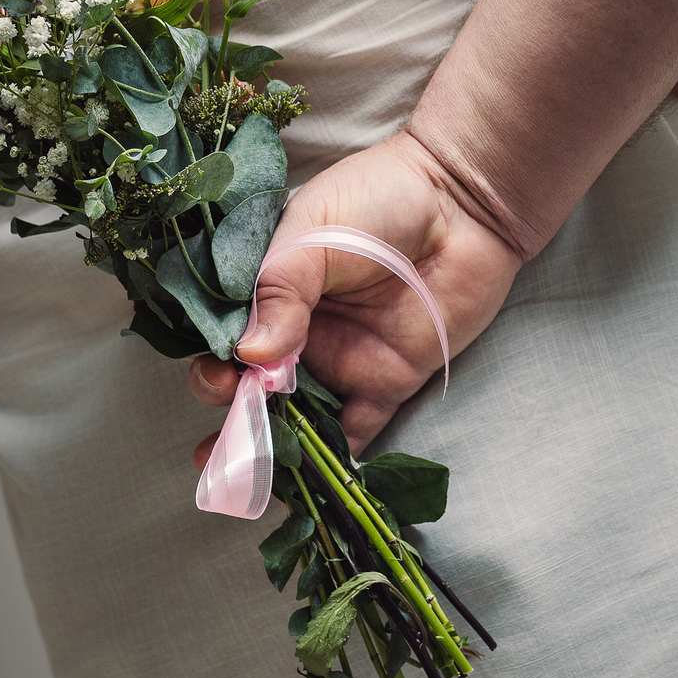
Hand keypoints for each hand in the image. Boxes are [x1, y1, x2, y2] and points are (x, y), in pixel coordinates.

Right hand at [189, 130, 523, 463]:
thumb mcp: (314, 228)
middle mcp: (302, 329)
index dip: (215, 357)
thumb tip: (248, 353)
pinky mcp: (386, 381)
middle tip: (233, 412)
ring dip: (268, 447)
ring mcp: (343, 358)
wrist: (463, 200)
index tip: (217, 370)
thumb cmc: (381, 195)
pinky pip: (352, 432)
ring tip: (243, 473)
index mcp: (276, 285)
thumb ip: (281, 288)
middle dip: (233, 408)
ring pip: (295, 416)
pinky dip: (328, 462)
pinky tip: (303, 482)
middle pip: (254, 382)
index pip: (229, 332)